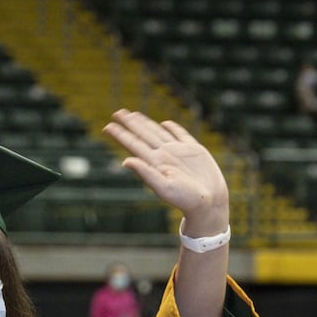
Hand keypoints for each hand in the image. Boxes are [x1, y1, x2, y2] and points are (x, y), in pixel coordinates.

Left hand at [103, 110, 227, 228]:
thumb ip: (145, 173)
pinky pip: (181, 135)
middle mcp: (164, 155)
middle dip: (130, 124)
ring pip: (158, 132)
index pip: (134, 144)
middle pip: (143, 135)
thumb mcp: (163, 187)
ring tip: (134, 115)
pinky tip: (165, 124)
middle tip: (117, 113)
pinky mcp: (194, 150)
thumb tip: (125, 161)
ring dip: (146, 123)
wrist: (209, 203)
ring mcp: (179, 151)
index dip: (121, 135)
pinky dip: (173, 128)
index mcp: (154, 162)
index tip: (107, 126)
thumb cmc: (186, 199)